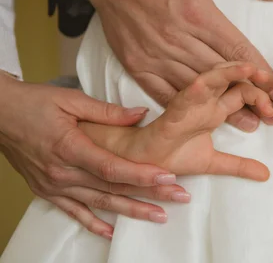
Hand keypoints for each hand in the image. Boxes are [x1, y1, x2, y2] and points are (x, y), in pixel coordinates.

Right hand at [0, 73, 184, 239]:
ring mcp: (54, 185)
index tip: (168, 177)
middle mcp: (62, 172)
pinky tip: (111, 232)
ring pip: (99, 203)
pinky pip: (73, 212)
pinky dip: (93, 223)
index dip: (142, 175)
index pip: (113, 168)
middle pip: (113, 189)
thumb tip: (141, 115)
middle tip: (179, 197)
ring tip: (159, 216)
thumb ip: (108, 112)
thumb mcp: (72, 99)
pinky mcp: (47, 191)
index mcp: (70, 147)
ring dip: (131, 211)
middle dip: (149, 195)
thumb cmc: (34, 102)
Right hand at [72, 0, 272, 131]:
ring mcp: (154, 55)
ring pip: (196, 90)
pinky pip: (164, 93)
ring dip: (223, 109)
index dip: (262, 74)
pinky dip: (186, 107)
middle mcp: (176, 38)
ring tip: (249, 123)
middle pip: (221, 77)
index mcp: (197, 13)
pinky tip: (204, 119)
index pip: (238, 51)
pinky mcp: (137, 64)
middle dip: (250, 96)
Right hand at [80, 63, 272, 181]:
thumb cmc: (172, 157)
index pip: (244, 94)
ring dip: (236, 72)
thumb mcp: (213, 162)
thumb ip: (238, 165)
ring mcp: (193, 100)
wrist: (144, 164)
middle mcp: (207, 101)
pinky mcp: (178, 104)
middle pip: (236, 82)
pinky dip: (211, 80)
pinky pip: (194, 87)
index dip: (264, 97)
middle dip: (257, 83)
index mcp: (215, 109)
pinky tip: (222, 78)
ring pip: (217, 77)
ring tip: (255, 70)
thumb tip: (266, 173)